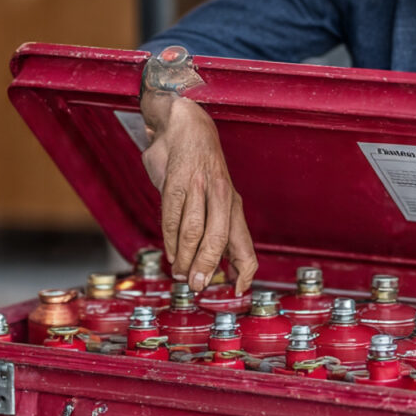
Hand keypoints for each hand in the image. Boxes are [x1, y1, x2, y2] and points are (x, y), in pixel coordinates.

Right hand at [140, 91, 256, 293]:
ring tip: (180, 273)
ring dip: (185, 257)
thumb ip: (220, 230)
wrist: (187, 125)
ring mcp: (197, 188)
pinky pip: (172, 216)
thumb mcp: (218, 197)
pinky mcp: (175, 182)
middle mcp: (220, 196)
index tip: (239, 290)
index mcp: (233, 204)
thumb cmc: (202, 169)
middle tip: (197, 286)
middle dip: (206, 267)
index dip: (245, 270)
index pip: (244, 243)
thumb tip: (221, 269)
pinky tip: (170, 252)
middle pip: (217, 239)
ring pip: (193, 230)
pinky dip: (170, 239)